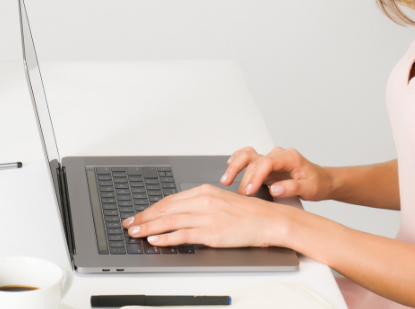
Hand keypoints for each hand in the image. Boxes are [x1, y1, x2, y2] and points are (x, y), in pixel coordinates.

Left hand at [122, 184, 284, 247]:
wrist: (268, 220)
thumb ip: (202, 205)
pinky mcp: (211, 233)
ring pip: (170, 221)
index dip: (152, 208)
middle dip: (144, 217)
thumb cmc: (248, 213)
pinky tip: (155, 240)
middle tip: (129, 224)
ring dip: (149, 228)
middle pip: (166, 209)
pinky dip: (166, 238)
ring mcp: (207, 217)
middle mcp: (204, 201)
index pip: (171, 199)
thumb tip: (181, 214)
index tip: (139, 214)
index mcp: (205, 191)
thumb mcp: (222, 201)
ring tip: (135, 233)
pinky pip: (183, 235)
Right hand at [220, 145, 332, 201]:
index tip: (250, 191)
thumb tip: (274, 189)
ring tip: (226, 179)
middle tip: (239, 194)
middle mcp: (278, 155)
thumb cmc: (317, 183)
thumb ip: (292, 188)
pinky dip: (238, 160)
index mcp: (290, 157)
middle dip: (244, 176)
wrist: (322, 180)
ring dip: (236, 165)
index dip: (256, 176)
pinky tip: (229, 166)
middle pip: (255, 159)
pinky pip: (249, 158)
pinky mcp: (266, 166)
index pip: (267, 162)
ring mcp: (271, 159)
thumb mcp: (309, 188)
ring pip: (249, 155)